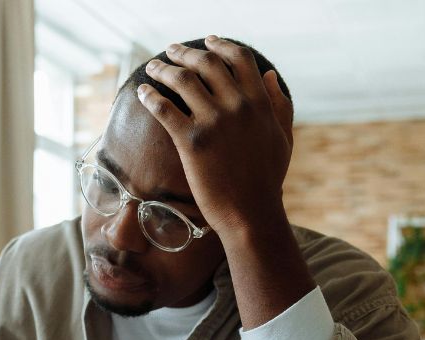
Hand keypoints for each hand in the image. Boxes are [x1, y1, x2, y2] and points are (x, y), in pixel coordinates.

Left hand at [136, 36, 293, 238]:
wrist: (250, 214)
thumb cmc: (267, 180)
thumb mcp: (282, 137)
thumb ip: (279, 104)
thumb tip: (269, 75)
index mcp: (259, 102)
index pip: (239, 58)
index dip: (220, 45)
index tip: (207, 41)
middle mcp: (237, 106)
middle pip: (206, 63)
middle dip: (185, 52)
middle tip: (170, 51)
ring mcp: (214, 122)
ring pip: (182, 79)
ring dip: (163, 68)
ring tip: (152, 67)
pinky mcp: (191, 141)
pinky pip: (164, 108)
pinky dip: (150, 96)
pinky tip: (142, 92)